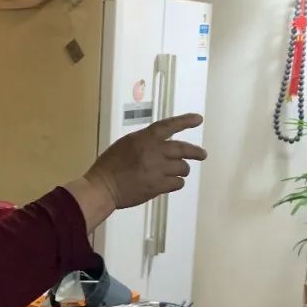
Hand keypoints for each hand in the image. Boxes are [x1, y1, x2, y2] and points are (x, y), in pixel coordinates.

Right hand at [84, 114, 206, 208]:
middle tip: (203, 154)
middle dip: (196, 152)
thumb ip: (145, 143)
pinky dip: (177, 182)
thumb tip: (162, 146)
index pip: (168, 126)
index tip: (199, 119)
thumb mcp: (126, 144)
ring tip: (180, 172)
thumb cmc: (109, 165)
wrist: (103, 187)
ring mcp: (157, 169)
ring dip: (183, 170)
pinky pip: (177, 183)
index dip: (185, 121)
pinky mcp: (158, 186)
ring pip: (182, 167)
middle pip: (182, 149)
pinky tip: (172, 183)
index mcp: (144, 138)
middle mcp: (154, 151)